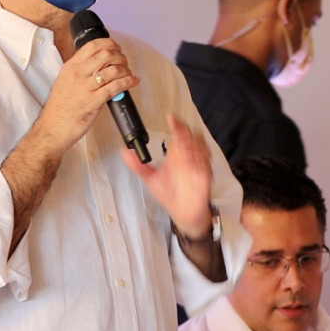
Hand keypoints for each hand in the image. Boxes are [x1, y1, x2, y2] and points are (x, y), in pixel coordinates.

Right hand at [34, 37, 138, 156]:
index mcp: (70, 67)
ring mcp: (85, 87)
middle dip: (120, 56)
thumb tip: (100, 67)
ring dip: (126, 70)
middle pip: (106, 54)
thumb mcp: (65, 82)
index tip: (116, 47)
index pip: (92, 46)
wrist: (53, 127)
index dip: (109, 43)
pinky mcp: (93, 101)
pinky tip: (132, 81)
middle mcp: (78, 74)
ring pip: (113, 70)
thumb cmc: (59, 108)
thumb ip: (80, 72)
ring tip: (128, 73)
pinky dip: (128, 82)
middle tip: (124, 62)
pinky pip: (116, 86)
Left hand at [125, 116, 214, 237]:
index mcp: (176, 154)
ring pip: (201, 146)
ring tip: (184, 149)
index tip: (171, 118)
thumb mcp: (150, 178)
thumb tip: (124, 151)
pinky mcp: (205, 175)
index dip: (177, 124)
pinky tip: (192, 161)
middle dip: (186, 134)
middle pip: (192, 136)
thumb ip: (137, 165)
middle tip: (178, 136)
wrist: (182, 212)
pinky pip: (205, 163)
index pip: (178, 134)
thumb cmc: (169, 194)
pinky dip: (200, 159)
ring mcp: (198, 165)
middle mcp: (188, 156)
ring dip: (193, 145)